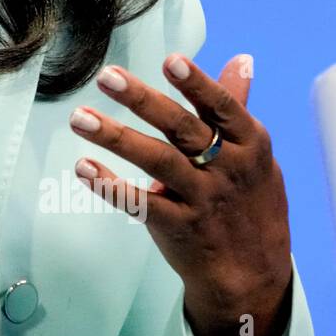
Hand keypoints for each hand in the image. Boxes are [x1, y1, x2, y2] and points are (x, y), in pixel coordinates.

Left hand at [68, 52, 292, 335]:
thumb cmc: (251, 201)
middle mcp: (226, 169)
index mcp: (249, 144)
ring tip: (79, 118)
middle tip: (105, 76)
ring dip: (116, 137)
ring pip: (158, 162)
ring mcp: (201, 199)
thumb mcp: (256, 154)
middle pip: (182, 129)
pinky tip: (84, 168)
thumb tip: (241, 60)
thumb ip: (236, 106)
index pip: (222, 108)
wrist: (255, 275)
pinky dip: (112, 186)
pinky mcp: (178, 227)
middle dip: (142, 100)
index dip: (197, 84)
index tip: (170, 61)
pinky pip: (141, 204)